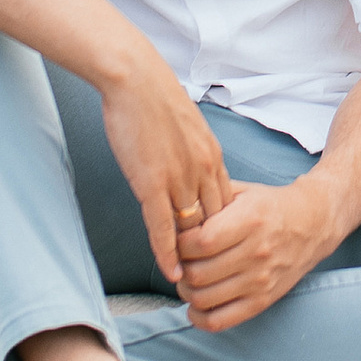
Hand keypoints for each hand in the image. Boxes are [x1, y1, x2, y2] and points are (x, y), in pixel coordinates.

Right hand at [98, 63, 234, 286]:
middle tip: (214, 274)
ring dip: (193, 257)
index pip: (226, 203)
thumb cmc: (153, 96)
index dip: (224, 229)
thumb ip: (190, 150)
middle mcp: (203, 170)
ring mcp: (180, 178)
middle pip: (216, 221)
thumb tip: (187, 164)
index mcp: (212, 155)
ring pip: (193, 228)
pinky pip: (164, 227)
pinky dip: (169, 253)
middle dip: (215, 249)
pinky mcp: (152, 183)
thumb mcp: (185, 125)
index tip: (223, 249)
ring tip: (193, 282)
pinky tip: (172, 272)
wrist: (134, 77)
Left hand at [175, 173, 338, 329]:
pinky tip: (196, 305)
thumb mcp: (242, 192)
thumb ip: (208, 199)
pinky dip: (199, 317)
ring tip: (188, 279)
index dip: (179, 243)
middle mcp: (256, 252)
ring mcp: (261, 280)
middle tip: (181, 260)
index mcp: (250, 220)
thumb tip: (171, 215)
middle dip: (179, 268)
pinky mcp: (263, 300)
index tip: (179, 239)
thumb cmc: (269, 206)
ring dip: (186, 291)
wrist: (313, 224)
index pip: (199, 242)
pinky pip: (220, 320)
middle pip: (197, 272)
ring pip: (204, 297)